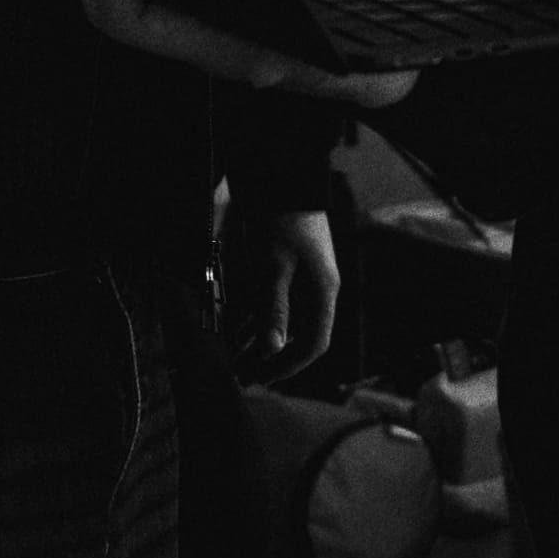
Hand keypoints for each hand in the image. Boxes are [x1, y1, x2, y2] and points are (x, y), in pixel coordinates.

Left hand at [233, 194, 345, 380]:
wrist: (283, 178)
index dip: (288, 366)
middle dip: (270, 360)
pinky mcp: (290, 270)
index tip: (263, 379)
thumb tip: (272, 350)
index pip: (313, 344)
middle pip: (298, 337)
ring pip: (284, 323)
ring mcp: (305, 280)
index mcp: (322, 292)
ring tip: (235, 360)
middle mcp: (318, 290)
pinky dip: (257, 321)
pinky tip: (236, 332)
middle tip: (244, 376)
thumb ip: (273, 309)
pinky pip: (275, 305)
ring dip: (260, 343)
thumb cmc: (281, 220)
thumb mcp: (273, 267)